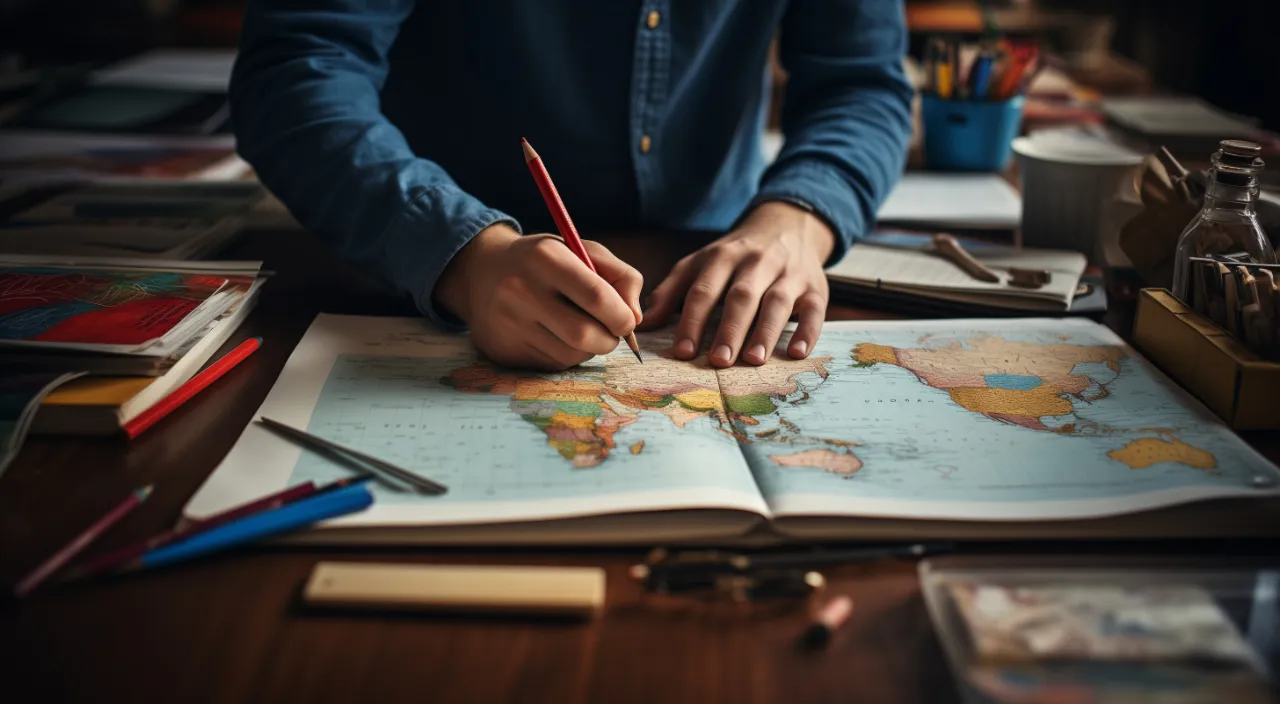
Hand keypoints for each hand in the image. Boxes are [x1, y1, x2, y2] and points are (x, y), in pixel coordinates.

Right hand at [435, 224, 642, 370]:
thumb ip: (620, 276)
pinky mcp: (502, 349)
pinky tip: (554, 336)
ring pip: (570, 355)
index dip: (622, 317)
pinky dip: (565, 355)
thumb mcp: (582, 251)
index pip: (597, 297)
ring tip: (579, 328)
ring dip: (587, 349)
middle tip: (610, 333)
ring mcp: (507, 323)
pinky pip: (551, 365)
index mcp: (545, 257)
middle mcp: (520, 290)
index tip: (627, 321)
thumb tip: (635, 319)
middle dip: (609, 340)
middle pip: (584, 335)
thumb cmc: (544, 261)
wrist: (481, 271)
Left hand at [641, 201, 833, 366]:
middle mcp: (757, 262)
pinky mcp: (816, 287)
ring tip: (753, 360)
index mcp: (722, 257)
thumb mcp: (700, 263)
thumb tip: (641, 324)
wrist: (786, 227)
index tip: (682, 352)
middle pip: (741, 296)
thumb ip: (671, 291)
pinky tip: (796, 353)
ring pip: (778, 302)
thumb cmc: (735, 256)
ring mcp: (789, 274)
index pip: (704, 290)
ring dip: (765, 331)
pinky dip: (807, 331)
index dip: (692, 321)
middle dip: (729, 329)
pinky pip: (815, 310)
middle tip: (718, 361)